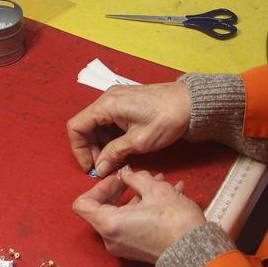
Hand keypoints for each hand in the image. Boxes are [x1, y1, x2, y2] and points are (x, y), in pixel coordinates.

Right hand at [66, 82, 191, 176]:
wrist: (191, 103)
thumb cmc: (167, 119)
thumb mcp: (139, 141)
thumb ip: (115, 153)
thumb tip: (99, 167)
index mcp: (107, 105)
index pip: (76, 126)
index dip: (78, 149)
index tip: (90, 167)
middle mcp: (107, 99)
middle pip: (85, 126)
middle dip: (90, 149)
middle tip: (103, 167)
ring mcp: (116, 100)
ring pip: (96, 125)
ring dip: (101, 145)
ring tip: (113, 161)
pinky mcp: (125, 104)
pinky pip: (108, 121)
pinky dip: (110, 137)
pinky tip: (120, 150)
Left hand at [72, 167, 206, 263]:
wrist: (195, 252)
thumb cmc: (174, 220)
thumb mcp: (156, 189)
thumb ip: (135, 177)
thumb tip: (126, 173)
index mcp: (109, 224)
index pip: (82, 204)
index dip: (98, 187)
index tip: (118, 179)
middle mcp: (111, 238)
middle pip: (102, 209)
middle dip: (121, 189)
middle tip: (137, 176)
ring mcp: (123, 246)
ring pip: (122, 215)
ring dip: (137, 196)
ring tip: (160, 181)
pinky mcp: (137, 249)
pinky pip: (132, 225)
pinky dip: (143, 209)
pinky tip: (167, 194)